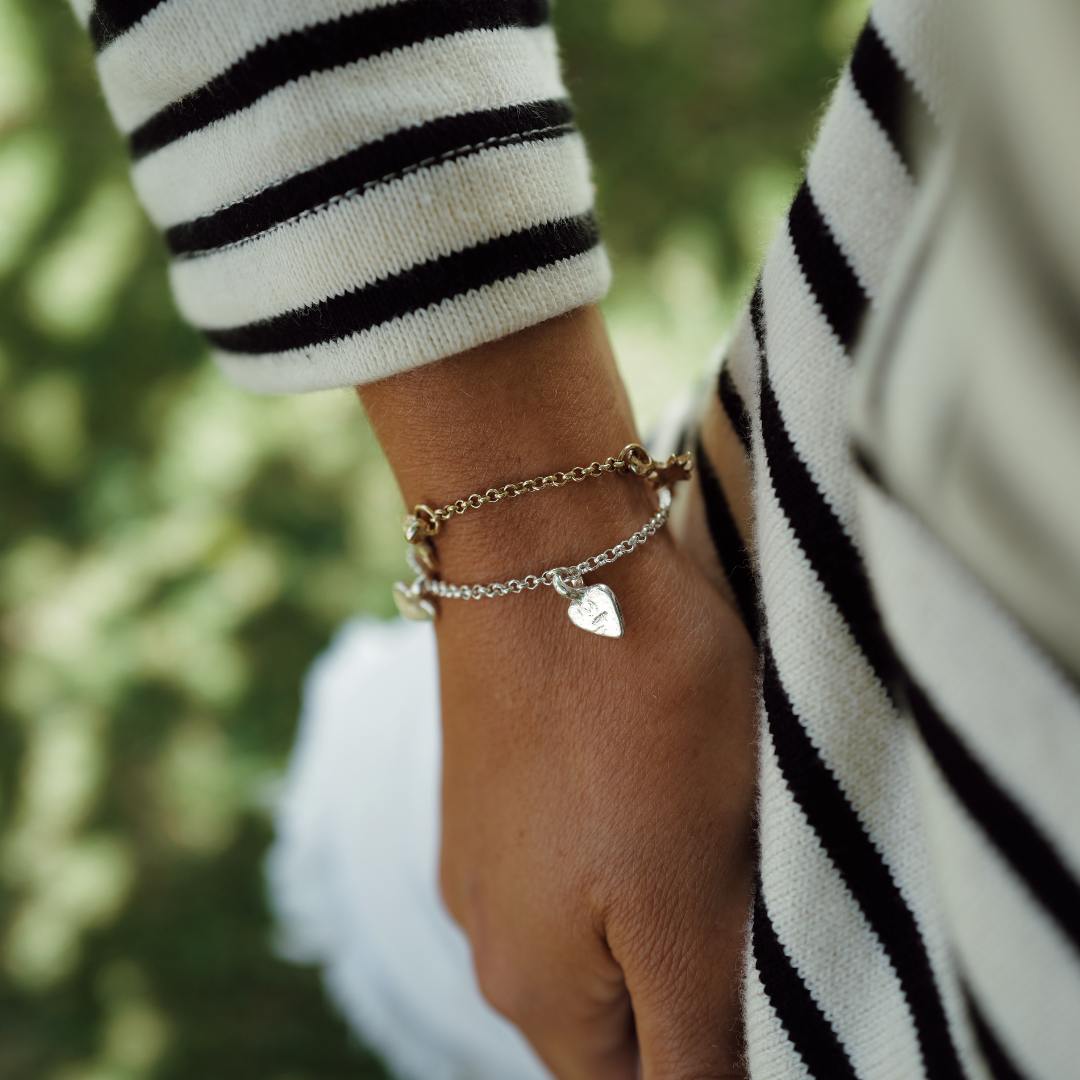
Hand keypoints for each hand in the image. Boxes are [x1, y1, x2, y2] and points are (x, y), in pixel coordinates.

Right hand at [359, 307, 757, 1078]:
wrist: (540, 547)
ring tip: (705, 826)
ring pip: (595, 932)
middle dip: (693, 986)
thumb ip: (696, 1034)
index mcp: (534, 990)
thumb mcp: (690, 901)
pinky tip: (646, 779)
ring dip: (657, 911)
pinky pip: (567, 858)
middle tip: (751, 893)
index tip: (760, 968)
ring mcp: (483, 856)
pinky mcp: (492, 788)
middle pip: (615, 1018)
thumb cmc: (630, 717)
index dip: (717, 1058)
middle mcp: (490, 937)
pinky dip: (620, 846)